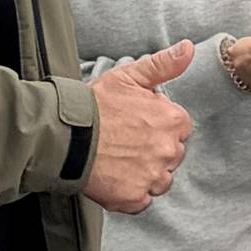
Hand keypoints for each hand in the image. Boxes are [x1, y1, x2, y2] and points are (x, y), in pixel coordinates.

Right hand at [83, 41, 195, 214]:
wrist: (63, 134)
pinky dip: (130, 194)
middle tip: (125, 143)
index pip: (179, 129)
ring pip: (159, 180)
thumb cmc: (95, 105)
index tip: (137, 125)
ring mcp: (151, 176)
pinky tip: (114, 178)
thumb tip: (188, 49)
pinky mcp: (133, 197)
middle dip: (153, 150)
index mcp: (173, 121)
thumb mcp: (129, 76)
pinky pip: (141, 201)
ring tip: (119, 161)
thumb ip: (164, 64)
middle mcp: (168, 151)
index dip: (158, 126)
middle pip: (171, 156)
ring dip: (144, 174)